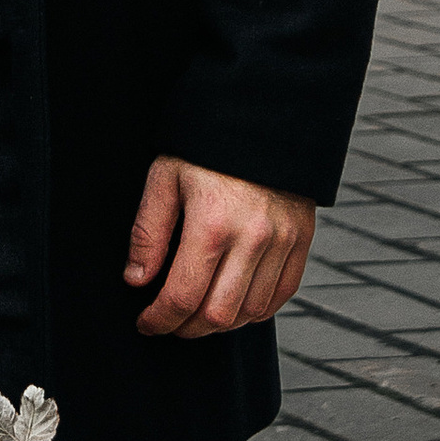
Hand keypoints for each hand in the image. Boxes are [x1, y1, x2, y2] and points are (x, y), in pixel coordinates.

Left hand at [125, 158, 314, 338]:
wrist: (263, 112)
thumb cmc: (206, 143)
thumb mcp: (166, 175)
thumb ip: (149, 231)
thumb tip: (137, 280)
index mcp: (212, 223)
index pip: (183, 296)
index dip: (159, 319)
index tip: (146, 322)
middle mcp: (253, 238)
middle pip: (218, 315)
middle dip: (186, 329)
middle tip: (169, 322)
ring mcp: (283, 241)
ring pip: (251, 312)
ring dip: (220, 324)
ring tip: (198, 314)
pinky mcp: (302, 239)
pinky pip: (281, 295)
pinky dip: (256, 311)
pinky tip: (234, 304)